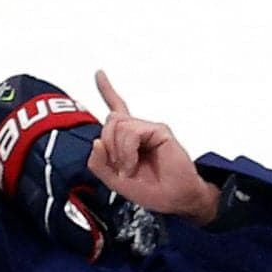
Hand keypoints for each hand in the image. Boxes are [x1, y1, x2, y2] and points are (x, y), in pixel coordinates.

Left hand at [87, 71, 218, 223]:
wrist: (175, 197)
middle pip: (109, 121)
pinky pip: (131, 132)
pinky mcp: (158, 129)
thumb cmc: (151, 189)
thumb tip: (96, 142)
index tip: (99, 74)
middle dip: (108, 147)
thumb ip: (99, 164)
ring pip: (117, 125)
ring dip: (118, 152)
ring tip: (130, 167)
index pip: (116, 109)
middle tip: (120, 168)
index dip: (107, 91)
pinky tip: (134, 163)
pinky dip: (127, 151)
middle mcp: (137, 130)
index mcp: (127, 139)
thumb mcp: (115, 181)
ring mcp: (148, 128)